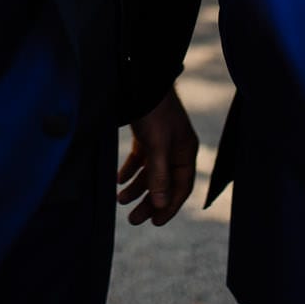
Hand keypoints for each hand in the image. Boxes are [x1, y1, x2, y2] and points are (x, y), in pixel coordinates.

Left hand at [118, 88, 198, 225]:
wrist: (140, 81)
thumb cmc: (154, 112)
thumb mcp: (157, 145)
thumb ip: (159, 175)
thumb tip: (161, 205)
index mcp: (186, 152)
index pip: (181, 188)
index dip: (169, 207)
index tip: (155, 222)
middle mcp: (176, 149)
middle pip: (164, 183)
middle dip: (149, 202)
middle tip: (134, 220)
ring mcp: (161, 143)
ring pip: (150, 173)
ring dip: (136, 188)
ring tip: (120, 200)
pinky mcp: (147, 136)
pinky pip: (140, 160)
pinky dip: (130, 171)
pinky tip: (118, 181)